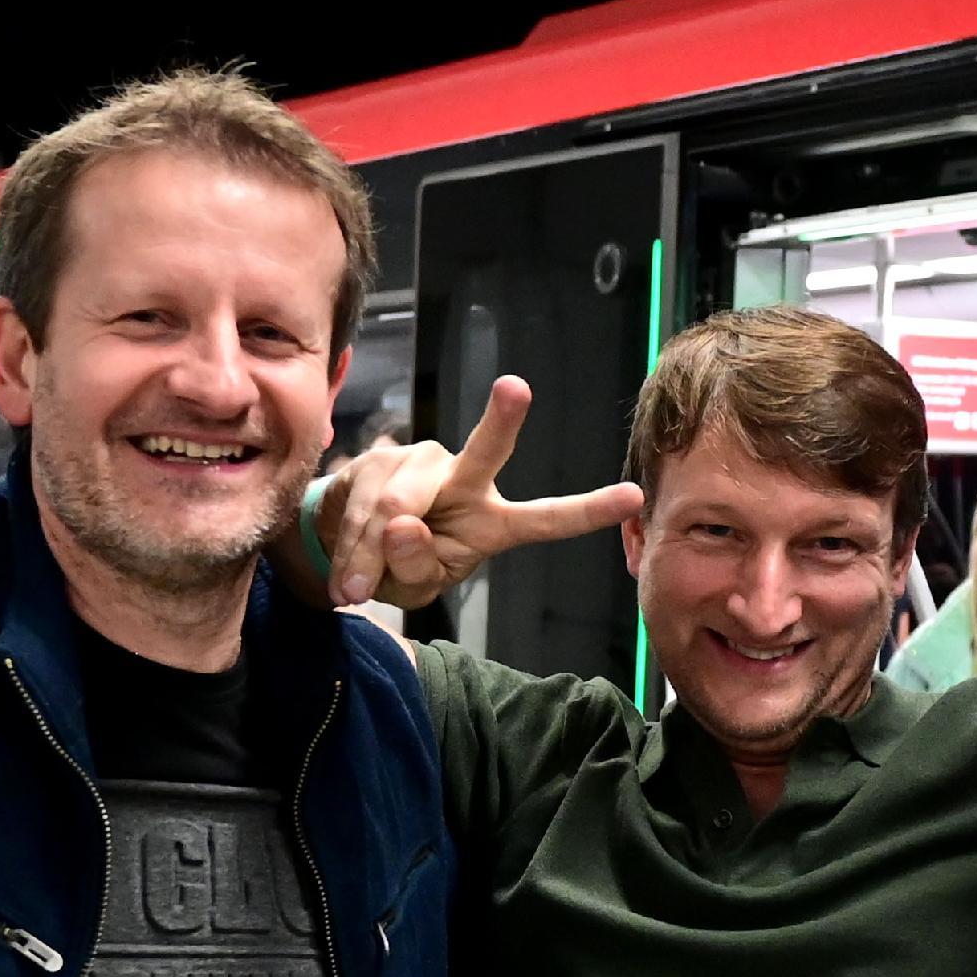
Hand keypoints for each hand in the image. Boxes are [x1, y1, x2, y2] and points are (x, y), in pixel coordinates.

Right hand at [312, 375, 638, 608]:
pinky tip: (346, 566)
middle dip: (503, 420)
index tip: (633, 497)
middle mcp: (466, 481)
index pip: (547, 520)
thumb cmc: (396, 568)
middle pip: (486, 452)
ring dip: (372, 552)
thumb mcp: (413, 589)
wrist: (343, 546)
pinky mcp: (380, 458)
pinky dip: (350, 546)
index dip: (589, 511)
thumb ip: (415, 567)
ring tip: (358, 584)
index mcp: (494, 525)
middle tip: (515, 388)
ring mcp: (423, 465)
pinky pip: (364, 507)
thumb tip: (402, 524)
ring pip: (400, 506)